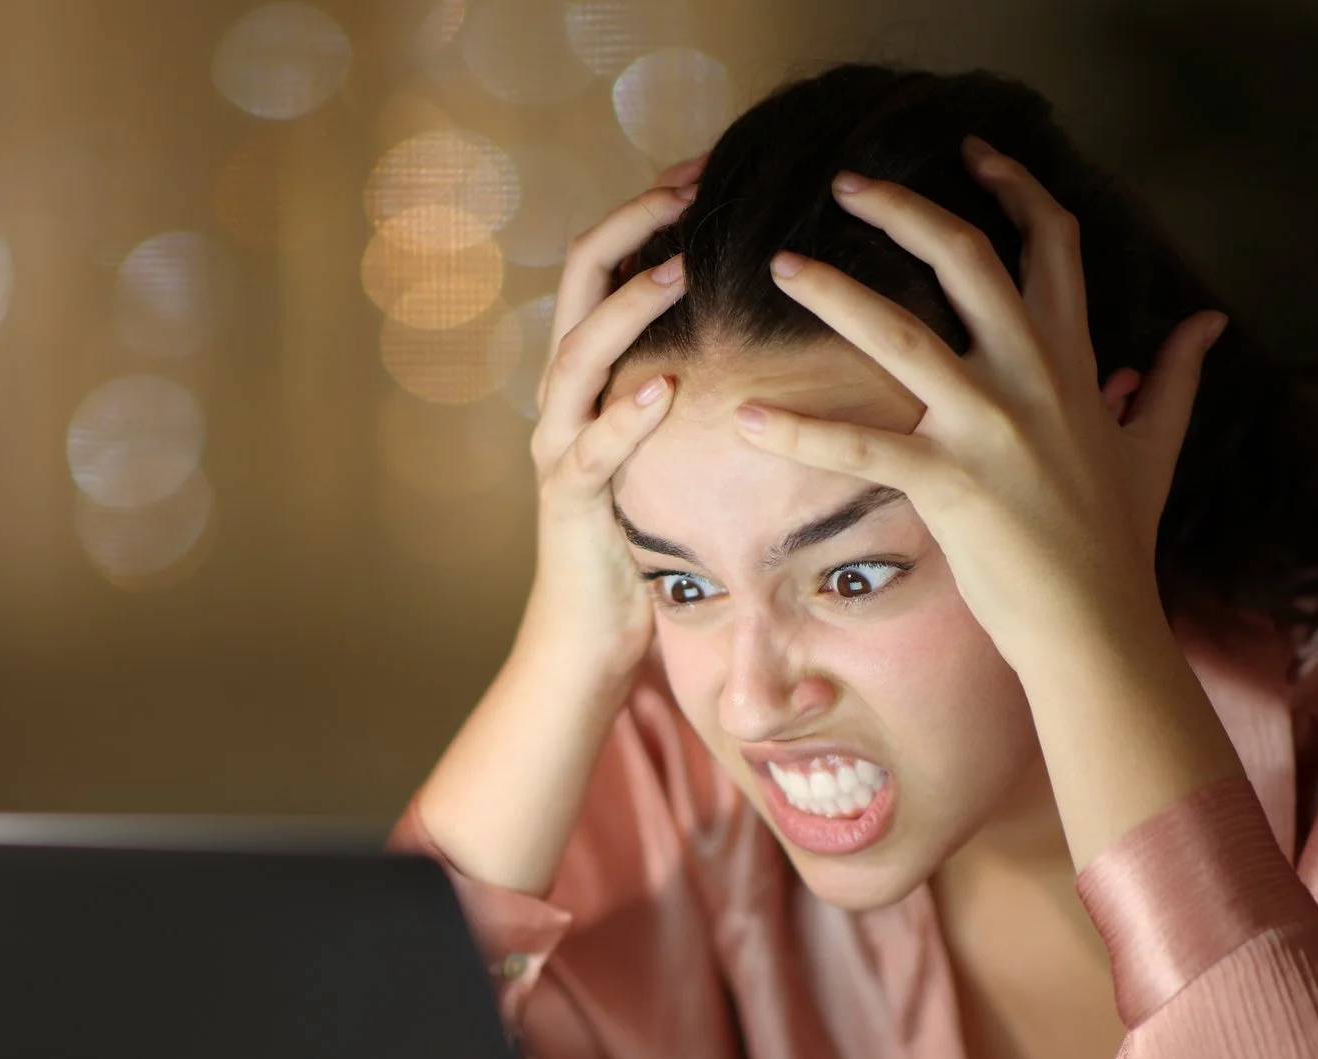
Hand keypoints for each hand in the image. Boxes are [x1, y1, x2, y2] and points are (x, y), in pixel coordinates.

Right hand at [518, 157, 700, 679]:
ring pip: (576, 357)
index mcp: (587, 373)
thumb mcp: (668, 439)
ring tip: (677, 269)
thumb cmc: (643, 534)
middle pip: (577, 285)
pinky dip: (625, 418)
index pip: (603, 264)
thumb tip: (759, 320)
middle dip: (631, 228)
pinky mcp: (569, 502)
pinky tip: (665, 390)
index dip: (645, 209)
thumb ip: (688, 379)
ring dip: (629, 308)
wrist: (590, 632)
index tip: (702, 167)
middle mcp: (562, 397)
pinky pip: (592, 451)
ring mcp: (558, 447)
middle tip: (688, 187)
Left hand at [734, 138, 1224, 676]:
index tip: (972, 152)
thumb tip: (1206, 325)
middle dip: (902, 210)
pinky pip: (860, 448)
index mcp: (1076, 362)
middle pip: (966, 259)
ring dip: (833, 292)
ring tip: (781, 264)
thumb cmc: (1117, 541)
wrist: (1098, 625)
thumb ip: (1175, 377)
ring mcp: (988, 428)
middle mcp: (1031, 377)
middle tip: (846, 182)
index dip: (1014, 186)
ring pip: (900, 333)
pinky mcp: (947, 484)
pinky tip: (747, 418)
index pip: (1051, 245)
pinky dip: (799, 433)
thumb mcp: (1155, 446)